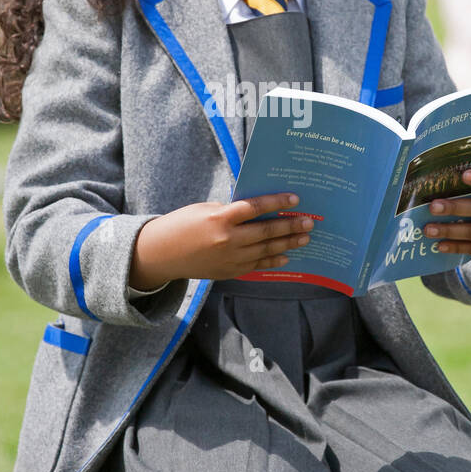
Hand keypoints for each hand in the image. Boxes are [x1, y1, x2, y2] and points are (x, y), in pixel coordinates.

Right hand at [130, 193, 315, 288]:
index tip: (295, 199)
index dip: (277, 202)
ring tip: (305, 238)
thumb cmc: (181, 224)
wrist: (161, 254)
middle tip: (309, 221)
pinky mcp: (229, 271)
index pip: (256, 207)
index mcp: (220, 217)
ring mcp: (230, 258)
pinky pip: (256, 265)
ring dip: (288, 243)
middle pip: (267, 231)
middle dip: (290, 225)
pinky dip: (272, 260)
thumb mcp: (204, 209)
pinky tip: (285, 256)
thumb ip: (230, 211)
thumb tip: (257, 211)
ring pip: (266, 250)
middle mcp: (228, 239)